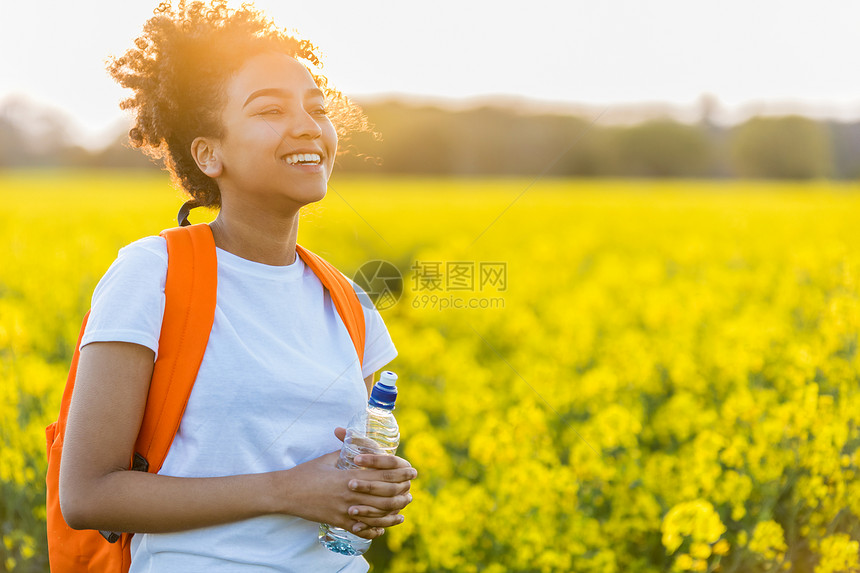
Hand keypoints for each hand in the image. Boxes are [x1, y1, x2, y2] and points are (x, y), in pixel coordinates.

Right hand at [272, 429, 415, 539]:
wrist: (286, 494)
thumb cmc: (307, 473)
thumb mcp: (329, 458)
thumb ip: (347, 449)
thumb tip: (360, 439)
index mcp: (349, 477)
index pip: (382, 475)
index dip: (401, 473)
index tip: (411, 470)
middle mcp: (350, 496)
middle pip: (386, 496)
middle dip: (402, 491)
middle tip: (411, 487)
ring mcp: (345, 512)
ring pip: (378, 515)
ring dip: (394, 510)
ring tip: (403, 505)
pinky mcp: (339, 523)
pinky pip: (363, 529)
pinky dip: (376, 528)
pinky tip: (384, 526)